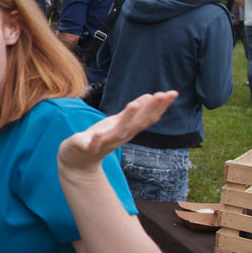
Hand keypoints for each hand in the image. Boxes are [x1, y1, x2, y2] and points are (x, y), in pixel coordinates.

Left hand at [58, 91, 176, 172]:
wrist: (78, 159)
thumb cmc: (99, 138)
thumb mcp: (117, 122)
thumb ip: (132, 112)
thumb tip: (149, 97)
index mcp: (127, 130)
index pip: (147, 118)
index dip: (160, 106)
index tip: (173, 93)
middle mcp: (120, 137)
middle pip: (138, 123)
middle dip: (150, 109)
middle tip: (162, 94)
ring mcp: (104, 142)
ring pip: (118, 132)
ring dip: (127, 119)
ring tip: (134, 104)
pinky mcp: (87, 147)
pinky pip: (92, 144)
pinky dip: (95, 140)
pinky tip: (96, 134)